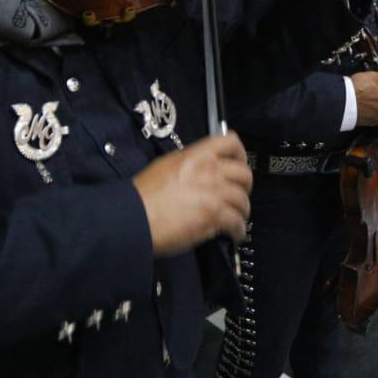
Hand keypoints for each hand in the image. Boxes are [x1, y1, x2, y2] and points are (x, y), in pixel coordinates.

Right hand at [133, 133, 252, 256]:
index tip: (239, 164)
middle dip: (245, 187)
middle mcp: (208, 170)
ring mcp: (213, 192)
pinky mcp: (213, 216)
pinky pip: (237, 222)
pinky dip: (239, 230)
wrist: (133, 217)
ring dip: (242, 211)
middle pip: (244, 174)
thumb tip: (201, 171)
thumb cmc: (142, 196)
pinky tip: (234, 234)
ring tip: (237, 218)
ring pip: (243, 200)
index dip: (240, 154)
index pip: (230, 142)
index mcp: (196, 155)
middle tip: (240, 194)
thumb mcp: (165, 166)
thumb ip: (189, 165)